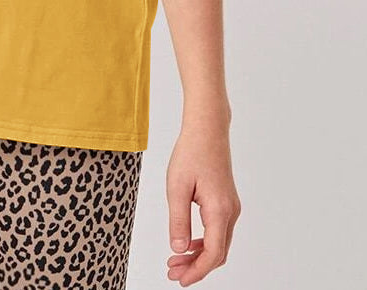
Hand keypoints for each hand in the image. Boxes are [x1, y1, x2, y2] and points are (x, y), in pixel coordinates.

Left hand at [165, 120, 240, 284]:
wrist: (207, 130)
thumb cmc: (191, 153)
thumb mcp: (176, 187)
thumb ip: (178, 220)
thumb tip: (178, 249)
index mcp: (219, 210)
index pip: (212, 254)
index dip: (197, 271)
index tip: (180, 280)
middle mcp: (231, 212)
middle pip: (217, 253)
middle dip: (196, 266)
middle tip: (173, 273)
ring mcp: (231, 207)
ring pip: (218, 243)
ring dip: (199, 255)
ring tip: (176, 261)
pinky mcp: (226, 201)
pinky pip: (218, 230)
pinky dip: (203, 241)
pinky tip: (187, 243)